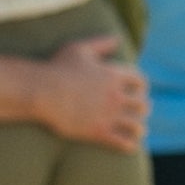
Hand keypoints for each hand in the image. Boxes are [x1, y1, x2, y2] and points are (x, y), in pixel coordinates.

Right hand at [38, 34, 153, 148]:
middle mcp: (116, 96)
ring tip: (138, 130)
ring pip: (137, 125)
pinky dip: (130, 145)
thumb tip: (116, 39)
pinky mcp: (99, 132)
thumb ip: (101, 43)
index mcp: (114, 75)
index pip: (141, 82)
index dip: (142, 87)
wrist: (41, 92)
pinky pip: (124, 142)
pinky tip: (130, 146)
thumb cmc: (57, 68)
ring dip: (139, 128)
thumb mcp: (80, 49)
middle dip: (142, 107)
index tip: (139, 91)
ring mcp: (109, 115)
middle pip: (142, 104)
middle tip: (140, 111)